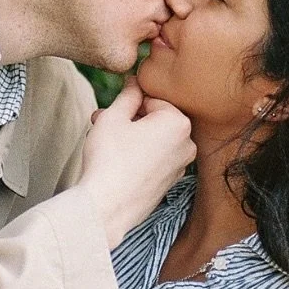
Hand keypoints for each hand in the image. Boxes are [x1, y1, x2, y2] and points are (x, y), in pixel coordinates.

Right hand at [78, 80, 194, 247]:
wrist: (106, 207)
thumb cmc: (109, 159)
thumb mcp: (113, 116)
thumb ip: (128, 94)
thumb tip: (136, 82)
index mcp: (179, 122)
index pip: (151, 99)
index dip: (128, 103)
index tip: (111, 110)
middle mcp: (187, 144)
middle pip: (155, 120)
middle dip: (129, 119)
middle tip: (102, 122)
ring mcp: (181, 166)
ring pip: (154, 140)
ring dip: (131, 136)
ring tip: (104, 141)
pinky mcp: (170, 183)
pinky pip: (155, 160)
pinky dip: (138, 156)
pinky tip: (116, 161)